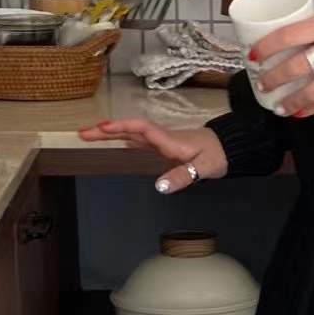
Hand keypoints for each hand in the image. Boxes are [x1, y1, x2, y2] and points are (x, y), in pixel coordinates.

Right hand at [78, 119, 227, 192]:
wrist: (231, 147)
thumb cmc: (219, 155)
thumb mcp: (204, 167)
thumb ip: (183, 176)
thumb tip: (159, 187)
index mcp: (169, 140)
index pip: (141, 129)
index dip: (121, 127)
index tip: (101, 128)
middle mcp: (163, 137)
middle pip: (130, 130)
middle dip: (106, 130)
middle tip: (82, 133)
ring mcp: (164, 140)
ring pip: (133, 134)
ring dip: (113, 133)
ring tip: (90, 135)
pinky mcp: (166, 146)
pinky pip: (141, 140)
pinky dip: (126, 139)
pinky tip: (119, 142)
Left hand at [250, 8, 313, 118]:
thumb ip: (308, 31)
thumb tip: (275, 46)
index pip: (289, 36)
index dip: (267, 47)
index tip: (253, 55)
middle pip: (298, 66)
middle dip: (275, 78)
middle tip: (263, 82)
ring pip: (313, 91)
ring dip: (291, 101)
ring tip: (277, 106)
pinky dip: (309, 109)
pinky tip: (297, 112)